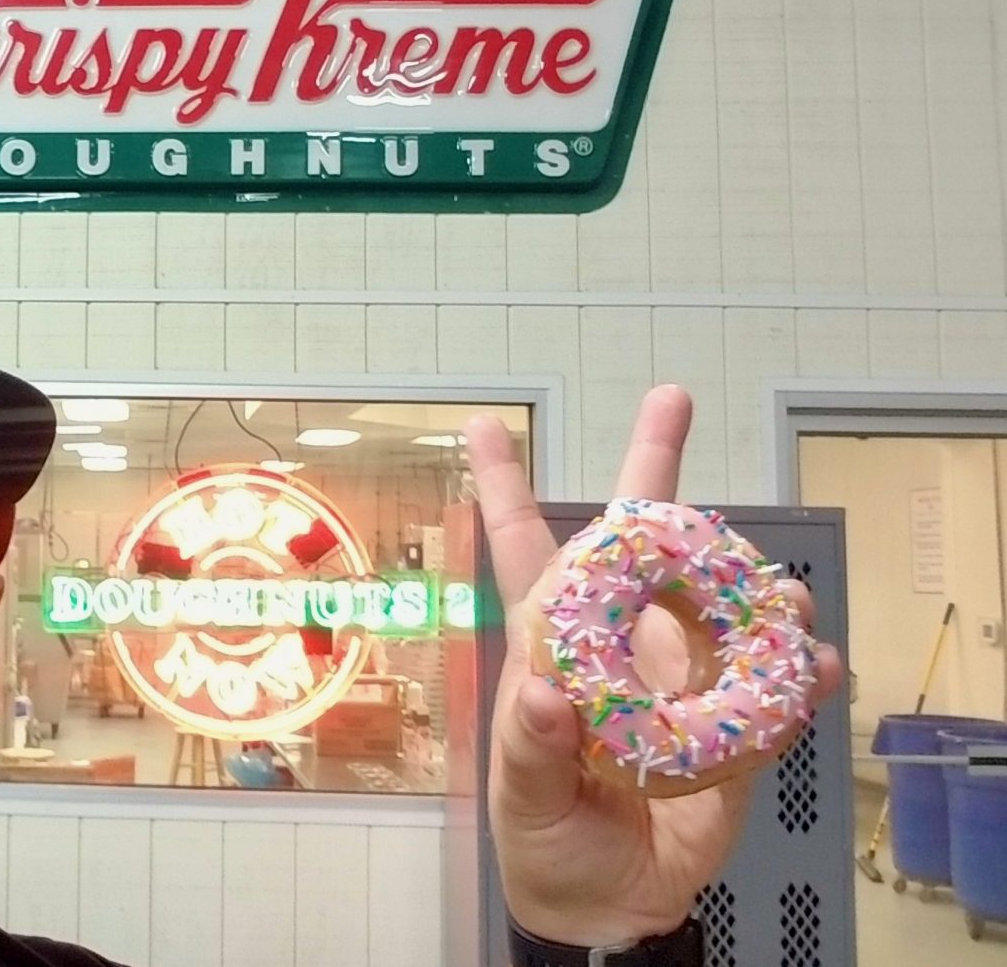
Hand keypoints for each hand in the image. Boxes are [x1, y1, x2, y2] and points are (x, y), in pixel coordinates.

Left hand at [462, 384, 845, 948]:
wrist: (609, 902)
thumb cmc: (545, 838)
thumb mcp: (522, 801)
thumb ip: (528, 752)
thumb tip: (536, 694)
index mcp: (556, 650)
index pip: (527, 558)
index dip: (506, 494)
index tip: (486, 430)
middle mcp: (620, 644)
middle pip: (639, 546)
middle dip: (653, 469)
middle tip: (670, 398)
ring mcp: (680, 677)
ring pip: (718, 597)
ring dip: (750, 577)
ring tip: (776, 584)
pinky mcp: (732, 725)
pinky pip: (774, 686)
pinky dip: (801, 671)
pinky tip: (815, 661)